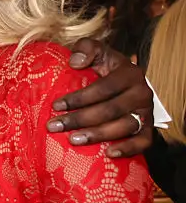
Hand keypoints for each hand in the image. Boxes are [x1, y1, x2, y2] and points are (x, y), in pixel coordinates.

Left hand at [48, 38, 152, 157]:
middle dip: (80, 119)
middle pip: (110, 109)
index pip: (103, 88)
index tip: (55, 106)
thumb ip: (85, 49)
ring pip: (124, 127)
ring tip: (72, 140)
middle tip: (54, 126)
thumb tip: (75, 62)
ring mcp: (147, 112)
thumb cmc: (105, 67)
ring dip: (97, 135)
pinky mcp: (148, 128)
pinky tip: (108, 154)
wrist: (125, 82)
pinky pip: (143, 142)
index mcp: (129, 73)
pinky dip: (128, 149)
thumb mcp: (96, 51)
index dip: (79, 98)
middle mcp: (142, 93)